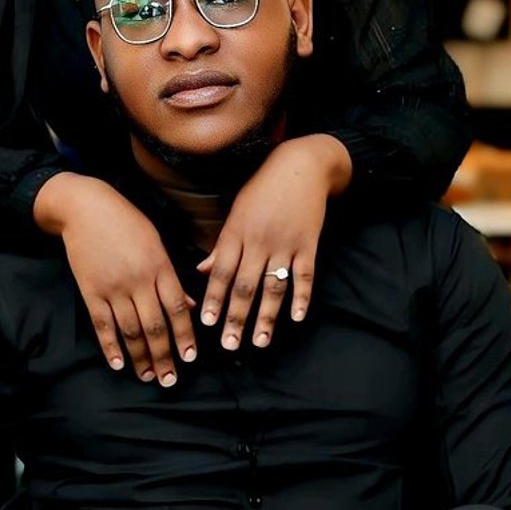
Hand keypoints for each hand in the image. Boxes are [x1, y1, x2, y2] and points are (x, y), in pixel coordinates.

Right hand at [33, 173, 195, 386]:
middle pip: (155, 327)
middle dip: (164, 357)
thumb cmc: (126, 222)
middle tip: (169, 380)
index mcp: (160, 267)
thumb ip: (172, 277)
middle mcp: (138, 280)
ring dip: (140, 358)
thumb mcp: (157, 243)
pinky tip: (118, 364)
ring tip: (148, 376)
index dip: (184, 336)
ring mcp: (113, 287)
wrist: (85, 208)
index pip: (177, 309)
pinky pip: (102, 325)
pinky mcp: (91, 291)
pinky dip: (110, 347)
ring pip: (130, 331)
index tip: (190, 358)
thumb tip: (190, 307)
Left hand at [200, 134, 351, 349]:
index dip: (213, 298)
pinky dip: (302, 297)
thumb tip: (201, 269)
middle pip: (245, 286)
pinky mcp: (309, 244)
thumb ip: (221, 245)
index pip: (221, 272)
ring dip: (266, 317)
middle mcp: (259, 241)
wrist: (302, 164)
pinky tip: (297, 318)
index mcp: (236, 233)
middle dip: (236, 318)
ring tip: (260, 342)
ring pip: (273, 287)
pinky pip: (305, 276)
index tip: (207, 324)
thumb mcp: (236, 212)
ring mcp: (285, 244)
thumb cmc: (263, 187)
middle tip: (229, 345)